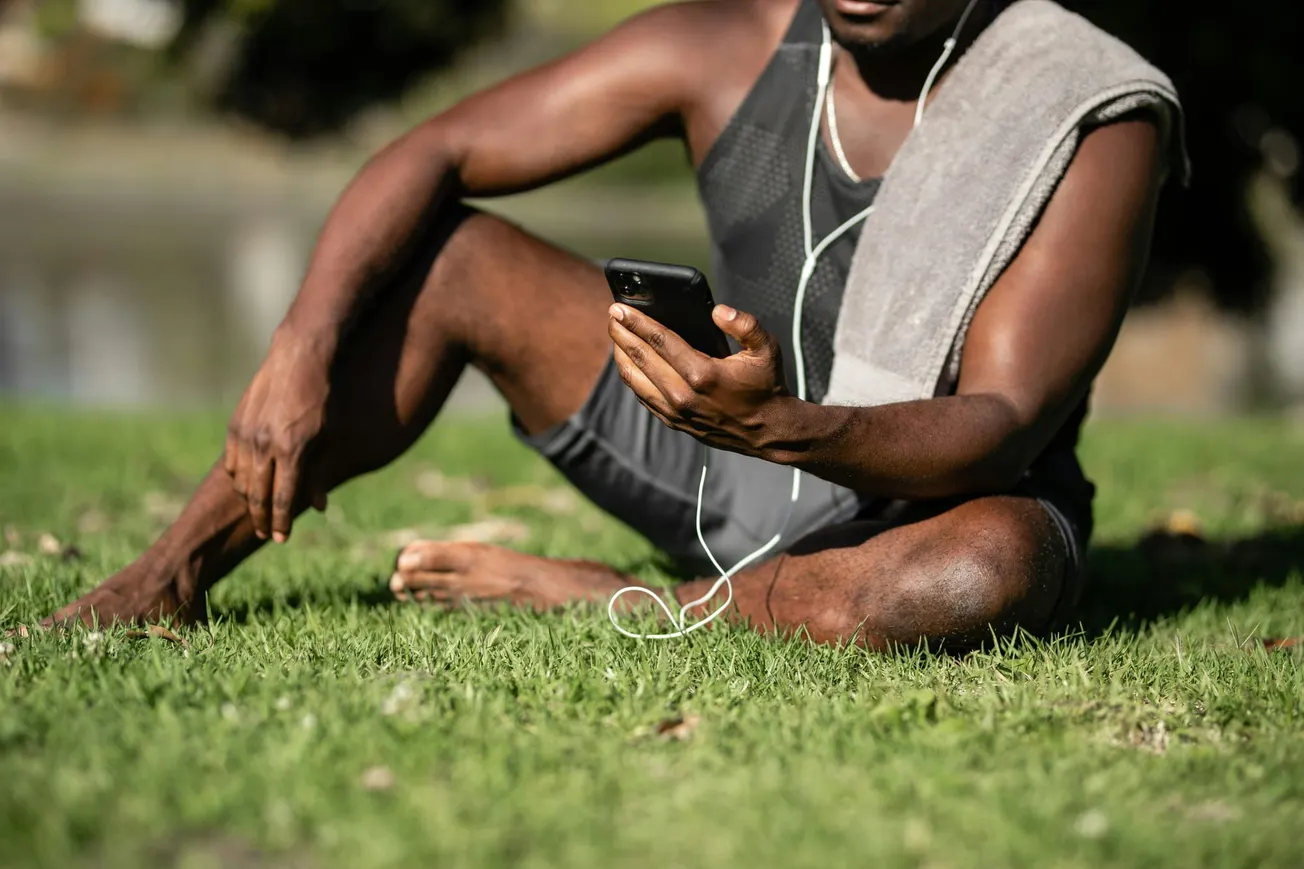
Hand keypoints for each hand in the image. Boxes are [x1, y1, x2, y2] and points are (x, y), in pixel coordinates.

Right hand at [224, 333, 332, 541]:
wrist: (299, 360)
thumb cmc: (324, 400)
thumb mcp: (330, 436)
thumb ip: (320, 472)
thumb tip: (321, 507)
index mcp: (292, 450)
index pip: (283, 498)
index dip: (282, 522)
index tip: (281, 538)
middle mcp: (265, 444)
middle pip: (258, 495)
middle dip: (262, 519)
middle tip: (266, 534)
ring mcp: (247, 434)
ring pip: (241, 481)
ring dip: (249, 501)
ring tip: (258, 512)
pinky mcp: (236, 425)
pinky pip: (232, 462)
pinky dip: (239, 478)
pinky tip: (248, 485)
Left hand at [607, 302, 792, 455]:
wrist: (768, 430)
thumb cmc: (766, 386)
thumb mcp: (767, 349)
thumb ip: (745, 325)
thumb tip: (718, 312)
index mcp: (703, 374)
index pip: (659, 341)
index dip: (636, 322)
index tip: (619, 308)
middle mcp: (684, 395)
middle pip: (641, 358)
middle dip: (622, 333)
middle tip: (611, 315)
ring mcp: (676, 412)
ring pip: (635, 380)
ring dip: (621, 355)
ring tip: (617, 336)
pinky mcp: (674, 422)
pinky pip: (643, 396)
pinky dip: (632, 377)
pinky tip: (629, 362)